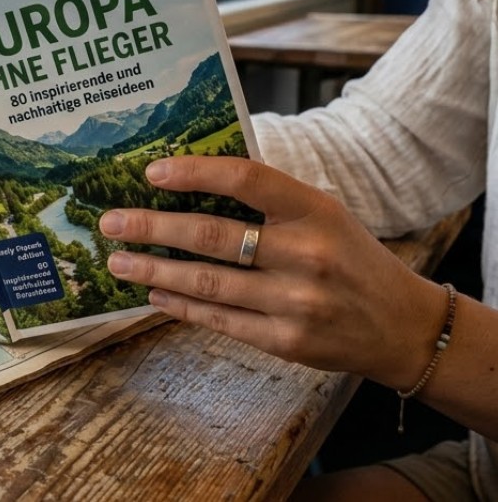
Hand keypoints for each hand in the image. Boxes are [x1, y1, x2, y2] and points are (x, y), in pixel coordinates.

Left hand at [98, 156, 445, 389]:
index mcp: (315, 210)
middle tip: (110, 222)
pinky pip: (218, 319)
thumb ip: (269, 200)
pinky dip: (180, 304)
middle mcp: (305, 254)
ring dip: (153, 269)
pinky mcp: (285, 341)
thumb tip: (191, 180)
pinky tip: (154, 291)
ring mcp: (295, 301)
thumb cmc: (350, 258)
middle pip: (212, 236)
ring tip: (118, 260)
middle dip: (152, 227)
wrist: (402, 326)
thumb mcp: (324, 214)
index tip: (151, 172)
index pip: (247, 178)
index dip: (195, 172)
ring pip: (207, 282)